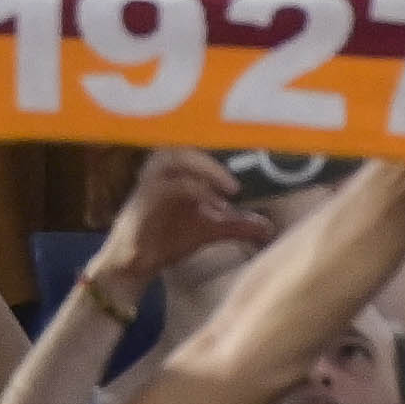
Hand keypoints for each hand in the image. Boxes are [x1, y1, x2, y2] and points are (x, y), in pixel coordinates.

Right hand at [90, 144, 275, 292]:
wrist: (135, 263)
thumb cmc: (169, 237)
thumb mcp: (210, 229)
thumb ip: (237, 224)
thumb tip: (269, 227)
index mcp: (178, 166)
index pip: (202, 140)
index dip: (228, 141)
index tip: (257, 151)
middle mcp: (163, 166)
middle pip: (190, 143)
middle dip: (218, 155)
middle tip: (242, 179)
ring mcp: (152, 180)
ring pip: (179, 158)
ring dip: (208, 170)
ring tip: (231, 189)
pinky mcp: (144, 199)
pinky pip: (172, 186)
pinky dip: (197, 192)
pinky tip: (216, 209)